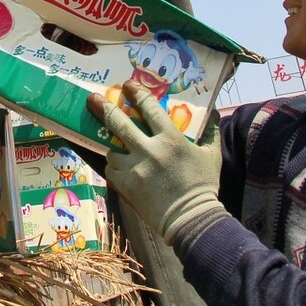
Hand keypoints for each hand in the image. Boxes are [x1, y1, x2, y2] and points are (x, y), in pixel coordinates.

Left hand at [87, 80, 222, 244]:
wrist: (191, 220)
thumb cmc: (203, 186)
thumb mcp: (211, 156)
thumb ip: (210, 133)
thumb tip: (214, 114)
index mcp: (170, 140)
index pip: (149, 108)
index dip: (137, 94)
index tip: (127, 85)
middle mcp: (149, 151)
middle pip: (119, 123)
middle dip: (103, 108)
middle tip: (92, 98)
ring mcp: (134, 169)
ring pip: (112, 149)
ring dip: (112, 146)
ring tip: (113, 145)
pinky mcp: (125, 186)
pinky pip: (111, 170)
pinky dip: (114, 166)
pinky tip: (119, 166)